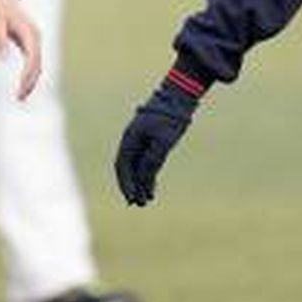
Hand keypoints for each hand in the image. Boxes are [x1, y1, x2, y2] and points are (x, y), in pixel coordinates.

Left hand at [0, 0, 41, 100]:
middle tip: (19, 98)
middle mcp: (35, 37)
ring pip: (37, 65)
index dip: (28, 73)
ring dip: (31, 81)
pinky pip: (33, 62)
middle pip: (37, 64)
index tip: (20, 87)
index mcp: (29, 32)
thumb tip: (2, 58)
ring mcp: (34, 40)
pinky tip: (22, 86)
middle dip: (30, 82)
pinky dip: (29, 75)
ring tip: (19, 97)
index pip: (33, 57)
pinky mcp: (30, 43)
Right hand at [114, 82, 199, 205]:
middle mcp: (131, 140)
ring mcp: (139, 140)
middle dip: (131, 187)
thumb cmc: (170, 118)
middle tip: (139, 204)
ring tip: (146, 200)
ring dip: (139, 183)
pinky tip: (151, 186)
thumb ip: (152, 161)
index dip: (126, 184)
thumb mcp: (163, 141)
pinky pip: (144, 162)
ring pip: (135, 167)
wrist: (178, 98)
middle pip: (126, 168)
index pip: (122, 166)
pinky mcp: (150, 140)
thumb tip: (144, 179)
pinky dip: (146, 175)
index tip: (132, 199)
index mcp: (129, 139)